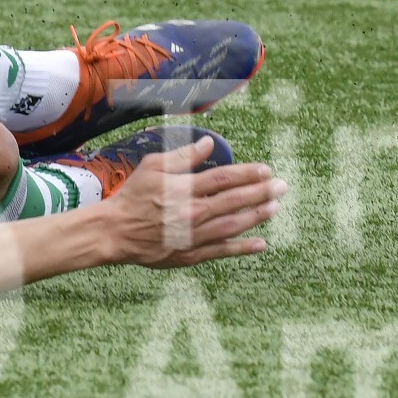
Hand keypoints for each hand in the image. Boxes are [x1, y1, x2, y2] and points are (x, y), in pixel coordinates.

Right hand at [102, 135, 282, 266]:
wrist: (115, 232)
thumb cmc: (133, 196)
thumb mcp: (152, 167)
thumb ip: (182, 157)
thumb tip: (208, 143)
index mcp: (184, 189)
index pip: (223, 179)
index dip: (247, 174)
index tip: (265, 170)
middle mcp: (193, 213)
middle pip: (234, 201)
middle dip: (261, 193)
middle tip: (282, 187)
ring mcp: (193, 236)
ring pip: (232, 225)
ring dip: (257, 217)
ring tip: (275, 208)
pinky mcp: (190, 254)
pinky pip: (221, 251)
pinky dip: (242, 248)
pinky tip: (261, 243)